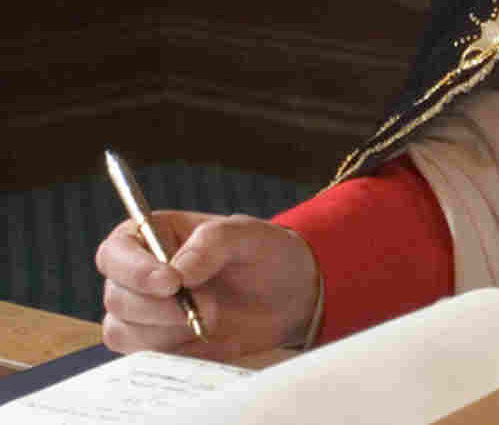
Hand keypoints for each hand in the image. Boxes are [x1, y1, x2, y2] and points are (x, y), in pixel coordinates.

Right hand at [96, 211, 319, 361]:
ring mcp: (142, 314)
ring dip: (168, 332)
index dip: (134, 271)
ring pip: (124, 333)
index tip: (171, 283)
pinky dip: (175, 352)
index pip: (114, 253)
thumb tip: (177, 271)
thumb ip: (211, 244)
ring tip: (212, 317)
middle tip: (208, 305)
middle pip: (117, 298)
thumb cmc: (264, 254)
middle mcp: (137, 276)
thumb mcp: (247, 235)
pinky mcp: (156, 346)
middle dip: (160, 308)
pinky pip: (145, 359)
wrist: (289, 296)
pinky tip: (205, 338)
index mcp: (149, 236)